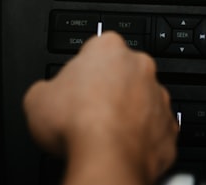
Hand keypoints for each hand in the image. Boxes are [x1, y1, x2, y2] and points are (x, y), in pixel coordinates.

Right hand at [23, 32, 178, 184]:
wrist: (107, 158)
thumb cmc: (76, 123)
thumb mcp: (36, 99)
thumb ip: (44, 89)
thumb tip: (44, 96)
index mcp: (108, 48)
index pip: (96, 48)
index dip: (83, 68)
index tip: (75, 85)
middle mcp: (140, 67)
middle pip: (124, 72)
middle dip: (109, 88)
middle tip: (88, 110)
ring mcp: (159, 97)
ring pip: (143, 101)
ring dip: (128, 112)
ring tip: (104, 132)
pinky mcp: (169, 128)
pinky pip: (155, 131)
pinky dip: (142, 138)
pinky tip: (122, 147)